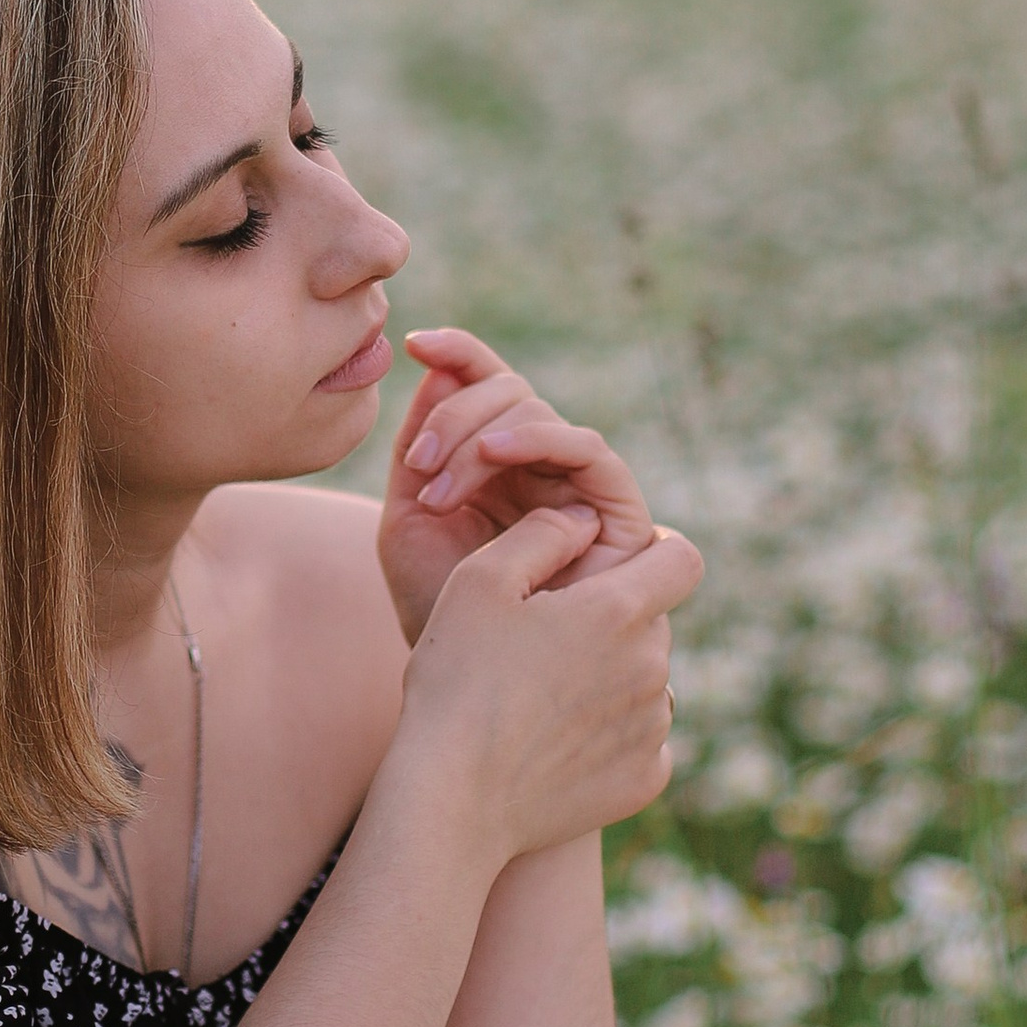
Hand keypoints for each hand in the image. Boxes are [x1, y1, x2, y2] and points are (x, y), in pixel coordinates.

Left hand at [377, 327, 655, 646]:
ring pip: (539, 414)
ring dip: (480, 434)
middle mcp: (539, 468)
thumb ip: (419, 449)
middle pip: (508, 392)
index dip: (458, 352)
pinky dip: (536, 438)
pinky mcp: (618, 514)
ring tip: (439, 483)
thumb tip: (434, 367)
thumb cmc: (436, 611)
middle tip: (418, 466)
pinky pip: (587, 449)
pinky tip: (491, 454)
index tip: (413, 342)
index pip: (486, 386)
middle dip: (454, 416)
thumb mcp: (407, 521)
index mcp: (493, 464)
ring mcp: (578, 488)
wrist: (470, 685)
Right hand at [393, 502, 701, 858]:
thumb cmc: (457, 681)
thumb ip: (541, 534)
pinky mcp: (646, 779)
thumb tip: (586, 519)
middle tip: (546, 641)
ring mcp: (653, 729)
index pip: (680, 557)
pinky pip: (642, 741)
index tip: (618, 566)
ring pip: (647, 681)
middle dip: (614, 622)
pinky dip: (610, 736)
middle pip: (653, 623)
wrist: (453, 799)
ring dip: (611, 679)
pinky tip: (557, 745)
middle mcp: (651, 667)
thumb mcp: (479, 583)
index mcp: (617, 611)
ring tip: (542, 698)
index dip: (655, 552)